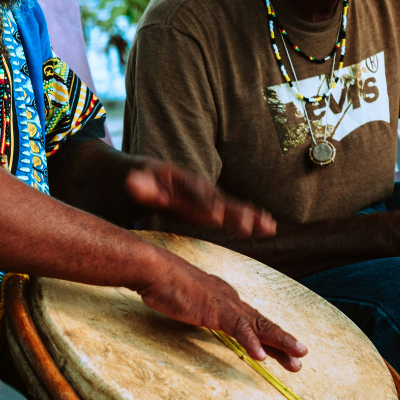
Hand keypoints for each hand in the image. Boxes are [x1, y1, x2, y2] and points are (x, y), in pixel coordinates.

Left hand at [125, 161, 275, 237]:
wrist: (132, 173)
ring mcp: (204, 194)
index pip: (192, 194)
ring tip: (267, 226)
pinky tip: (268, 226)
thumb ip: (138, 186)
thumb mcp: (132, 182)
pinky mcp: (209, 204)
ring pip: (229, 205)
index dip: (203, 205)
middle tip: (247, 225)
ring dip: (248, 216)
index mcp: (177, 181)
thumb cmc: (131, 181)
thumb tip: (133, 182)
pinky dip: (250, 216)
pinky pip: (232, 210)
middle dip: (233, 212)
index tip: (215, 217)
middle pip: (217, 199)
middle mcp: (195, 185)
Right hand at [136, 254, 306, 371]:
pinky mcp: (214, 310)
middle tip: (301, 357)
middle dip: (283, 341)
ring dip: (280, 342)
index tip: (283, 350)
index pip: (253, 320)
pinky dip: (251, 342)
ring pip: (259, 326)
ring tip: (296, 358)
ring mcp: (225, 304)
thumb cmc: (164, 283)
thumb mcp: (188, 301)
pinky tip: (260, 356)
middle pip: (262, 323)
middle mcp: (231, 300)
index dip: (270, 336)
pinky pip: (238, 328)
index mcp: (226, 298)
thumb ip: (200, 310)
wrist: (154, 268)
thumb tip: (203, 318)